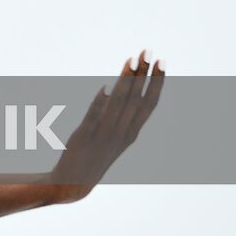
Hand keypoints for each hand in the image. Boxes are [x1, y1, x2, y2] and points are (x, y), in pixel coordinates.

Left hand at [49, 51, 164, 201]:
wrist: (73, 183)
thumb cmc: (93, 157)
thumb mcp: (111, 137)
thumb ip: (116, 116)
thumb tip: (113, 89)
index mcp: (131, 132)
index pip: (149, 103)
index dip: (157, 82)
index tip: (162, 61)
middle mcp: (122, 133)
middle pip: (137, 98)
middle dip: (145, 74)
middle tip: (149, 51)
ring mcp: (104, 135)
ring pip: (119, 103)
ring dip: (126, 80)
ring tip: (131, 59)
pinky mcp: (85, 136)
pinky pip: (95, 116)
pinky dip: (101, 102)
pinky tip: (106, 86)